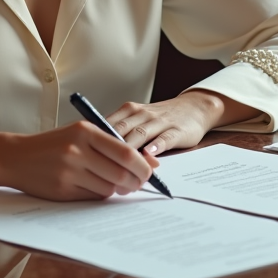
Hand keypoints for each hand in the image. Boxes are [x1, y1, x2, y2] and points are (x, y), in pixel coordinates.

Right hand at [0, 122, 159, 201]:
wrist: (17, 156)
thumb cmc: (54, 144)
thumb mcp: (81, 135)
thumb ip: (113, 146)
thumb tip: (151, 163)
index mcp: (85, 131)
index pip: (126, 152)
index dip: (143, 167)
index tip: (150, 173)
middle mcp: (77, 149)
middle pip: (121, 174)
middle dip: (135, 182)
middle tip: (138, 184)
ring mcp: (69, 171)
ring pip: (109, 188)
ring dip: (116, 190)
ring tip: (112, 183)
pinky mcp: (63, 189)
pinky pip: (93, 197)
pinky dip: (100, 195)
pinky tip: (93, 187)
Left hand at [105, 90, 256, 155]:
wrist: (193, 108)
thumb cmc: (159, 118)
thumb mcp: (136, 120)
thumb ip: (118, 134)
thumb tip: (92, 152)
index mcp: (127, 111)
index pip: (106, 125)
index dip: (95, 143)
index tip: (84, 158)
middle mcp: (141, 113)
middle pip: (121, 131)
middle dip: (110, 150)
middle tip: (99, 169)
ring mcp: (159, 121)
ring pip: (140, 134)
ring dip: (130, 152)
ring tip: (121, 168)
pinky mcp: (176, 130)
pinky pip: (164, 138)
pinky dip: (156, 146)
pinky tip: (149, 155)